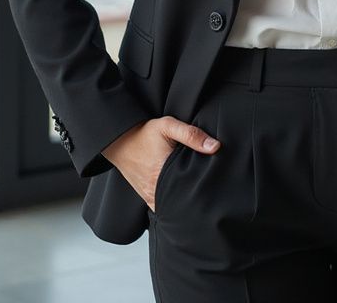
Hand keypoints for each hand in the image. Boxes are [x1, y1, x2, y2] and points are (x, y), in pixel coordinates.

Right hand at [101, 116, 220, 212]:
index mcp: (164, 173)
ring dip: (185, 204)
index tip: (215, 188)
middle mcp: (156, 190)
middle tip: (211, 195)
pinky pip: (163, 208)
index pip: (191, 190)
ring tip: (199, 198)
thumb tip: (215, 147)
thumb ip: (191, 135)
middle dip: (197, 199)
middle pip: (183, 201)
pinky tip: (183, 200)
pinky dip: (173, 206)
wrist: (120, 141)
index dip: (204, 190)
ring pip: (173, 208)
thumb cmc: (145, 134)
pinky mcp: (147, 198)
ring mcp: (151, 196)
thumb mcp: (168, 126)